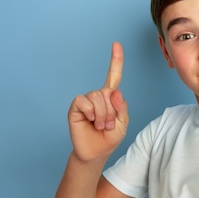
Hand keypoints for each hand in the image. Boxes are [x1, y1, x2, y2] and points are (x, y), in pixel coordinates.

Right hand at [67, 42, 128, 161]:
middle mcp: (97, 95)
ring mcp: (86, 101)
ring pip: (98, 97)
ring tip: (100, 125)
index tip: (116, 44)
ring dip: (103, 115)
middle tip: (107, 124)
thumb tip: (115, 92)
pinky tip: (90, 120)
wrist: (96, 153)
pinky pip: (84, 102)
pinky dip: (91, 112)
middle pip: (107, 93)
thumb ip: (121, 107)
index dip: (115, 60)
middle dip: (111, 112)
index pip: (113, 75)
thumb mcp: (123, 122)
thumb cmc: (109, 137)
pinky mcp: (75, 107)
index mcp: (110, 97)